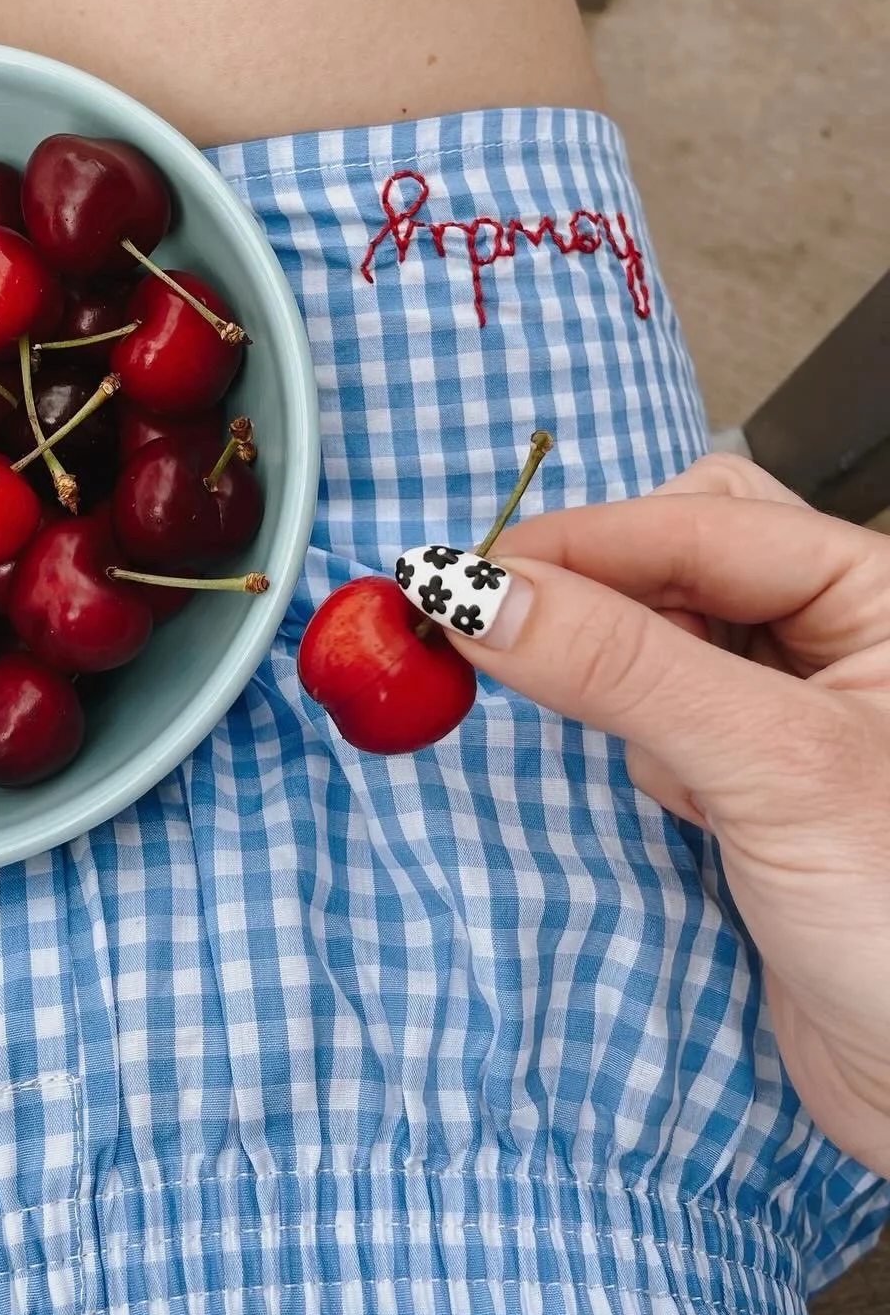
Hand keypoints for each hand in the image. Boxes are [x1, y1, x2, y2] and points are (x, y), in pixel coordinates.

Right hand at [450, 453, 889, 1175]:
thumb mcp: (773, 767)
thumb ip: (623, 667)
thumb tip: (480, 595)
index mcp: (880, 595)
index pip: (704, 522)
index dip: (582, 542)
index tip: (465, 575)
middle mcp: (841, 636)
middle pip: (682, 550)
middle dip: (599, 586)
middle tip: (506, 623)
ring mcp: (793, 711)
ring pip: (661, 629)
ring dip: (609, 663)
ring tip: (600, 719)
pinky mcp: (753, 785)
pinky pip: (659, 712)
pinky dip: (630, 732)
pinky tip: (664, 792)